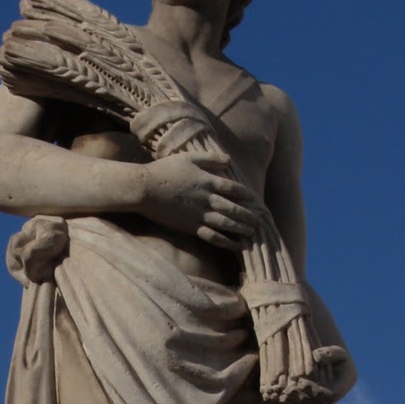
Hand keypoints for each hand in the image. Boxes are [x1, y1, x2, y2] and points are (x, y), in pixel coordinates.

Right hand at [138, 152, 260, 250]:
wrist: (145, 188)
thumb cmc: (164, 170)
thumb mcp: (189, 158)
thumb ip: (210, 158)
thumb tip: (229, 160)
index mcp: (207, 180)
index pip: (234, 188)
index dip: (247, 195)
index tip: (256, 201)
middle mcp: (207, 198)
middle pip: (233, 208)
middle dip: (248, 215)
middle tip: (260, 220)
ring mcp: (199, 214)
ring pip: (226, 223)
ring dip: (241, 228)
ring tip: (252, 233)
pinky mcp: (190, 227)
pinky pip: (212, 236)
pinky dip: (226, 241)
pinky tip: (235, 246)